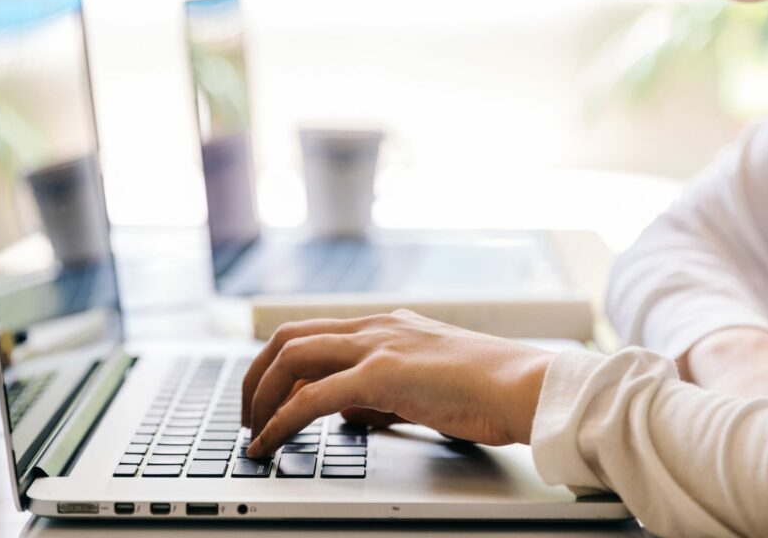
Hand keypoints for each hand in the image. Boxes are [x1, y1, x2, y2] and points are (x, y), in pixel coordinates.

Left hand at [241, 309, 554, 457]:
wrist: (521, 384)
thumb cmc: (486, 387)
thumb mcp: (425, 382)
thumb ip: (384, 391)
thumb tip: (350, 412)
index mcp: (386, 324)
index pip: (314, 332)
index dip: (279, 364)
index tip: (265, 395)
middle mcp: (375, 326)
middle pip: (289, 337)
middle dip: (256, 375)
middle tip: (246, 413)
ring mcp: (376, 346)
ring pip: (291, 357)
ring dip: (260, 395)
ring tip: (250, 430)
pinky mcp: (380, 375)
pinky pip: (311, 398)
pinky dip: (280, 421)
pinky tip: (268, 442)